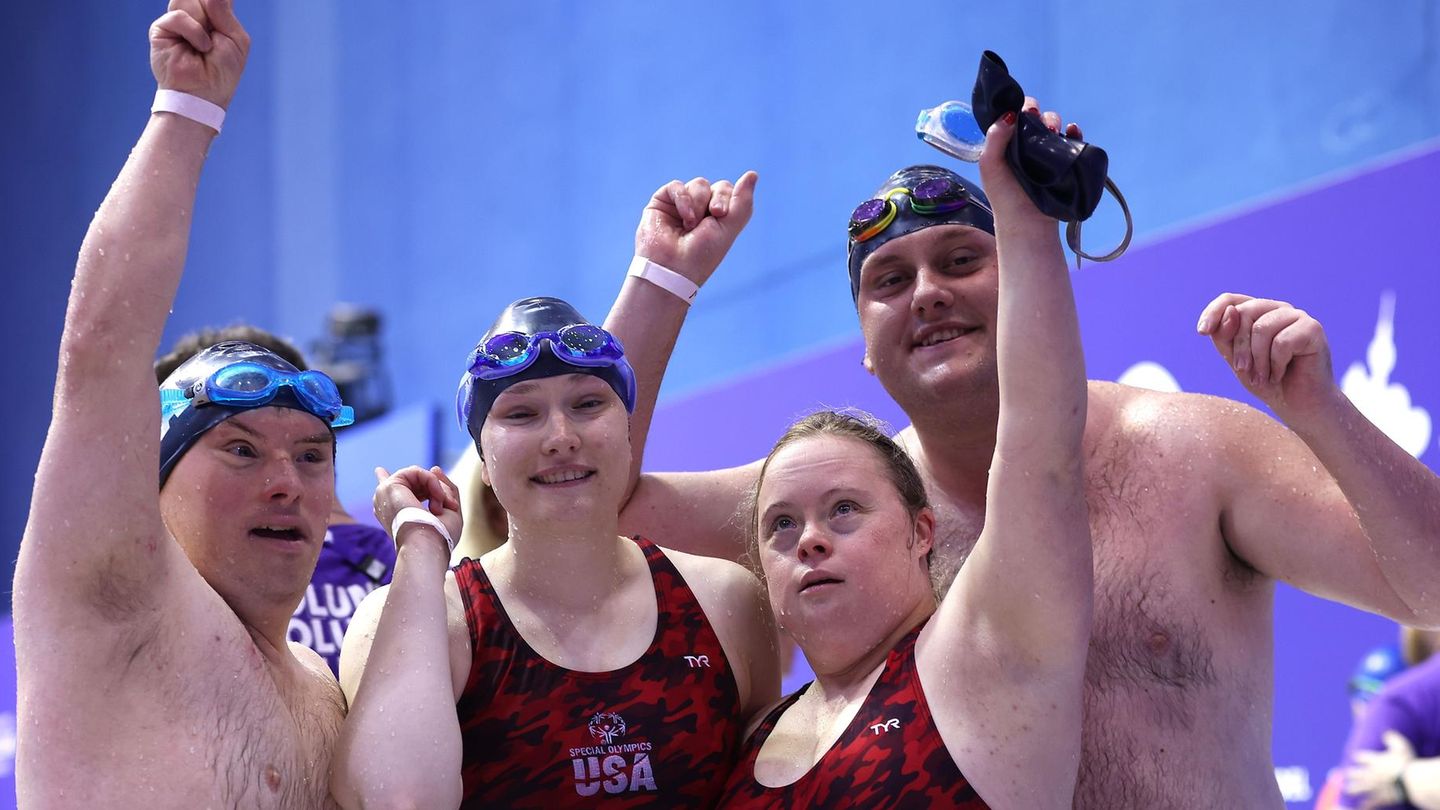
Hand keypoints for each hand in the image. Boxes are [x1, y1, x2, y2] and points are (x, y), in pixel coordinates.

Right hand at [149, 0, 250, 107]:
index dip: (217, 0)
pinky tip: (200, 48)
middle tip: (217, 34)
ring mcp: (177, 20)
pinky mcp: (161, 28)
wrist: (203, 94)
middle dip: (213, 10)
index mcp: (215, 15)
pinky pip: (178, 16)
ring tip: (207, 44)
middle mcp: (195, 15)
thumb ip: (224, 11)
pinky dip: (194, 32)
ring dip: (203, 22)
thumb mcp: (235, 39)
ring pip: (189, 0)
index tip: (218, 3)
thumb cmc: (222, 72)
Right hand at [373, 465, 462, 550]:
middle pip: (416, 483)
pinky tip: (436, 499)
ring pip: (418, 476)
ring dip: (437, 490)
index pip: (387, 493)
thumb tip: (434, 468)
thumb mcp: (449, 511)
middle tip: (449, 506)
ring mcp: (386, 494)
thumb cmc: (440, 536)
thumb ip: (444, 488)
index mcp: (395, 515)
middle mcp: (387, 505)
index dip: (384, 479)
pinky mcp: (389, 486)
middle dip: (437, 491)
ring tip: (440, 507)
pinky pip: (417, 472)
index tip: (379, 471)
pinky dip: (433, 483)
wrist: (428, 545)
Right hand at [633, 172, 757, 286]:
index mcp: (718, 218)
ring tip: (690, 226)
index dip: (727, 198)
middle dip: (717, 199)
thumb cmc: (701, 255)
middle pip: (717, 186)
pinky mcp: (662, 203)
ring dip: (699, 203)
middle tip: (714, 215)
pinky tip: (684, 218)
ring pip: (699, 184)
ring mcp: (681, 205)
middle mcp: (701, 210)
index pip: (729, 191)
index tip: (721, 215)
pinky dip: (683, 199)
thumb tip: (753, 173)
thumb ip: (742, 202)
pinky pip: (676, 186)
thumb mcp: (728, 229)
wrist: (672, 269)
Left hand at [977, 96, 1082, 228]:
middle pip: (1036, 116)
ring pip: (1054, 125)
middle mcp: (1026, 145)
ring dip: (1055, 122)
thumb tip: (1009, 113)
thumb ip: (994, 137)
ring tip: (1053, 133)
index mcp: (1006, 143)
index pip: (1014, 115)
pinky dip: (1074, 132)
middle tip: (1038, 124)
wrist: (1029, 222)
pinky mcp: (1064, 162)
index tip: (1021, 113)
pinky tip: (1072, 131)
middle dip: (1038, 114)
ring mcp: (1046, 153)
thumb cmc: (1005, 196)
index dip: (1018, 108)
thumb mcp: (990, 166)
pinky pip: (1072, 140)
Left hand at [1196, 293, 1334, 414]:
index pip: (1230, 300)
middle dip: (1238, 347)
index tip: (1202, 332)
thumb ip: (1226, 336)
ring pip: (1262, 327)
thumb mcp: (1235, 359)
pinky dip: (1275, 365)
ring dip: (1257, 360)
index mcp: (1257, 313)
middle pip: (1243, 313)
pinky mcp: (1312, 329)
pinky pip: (1282, 342)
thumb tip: (1232, 311)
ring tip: (1262, 378)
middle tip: (1243, 371)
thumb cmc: (1266, 382)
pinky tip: (1280, 374)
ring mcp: (1297, 317)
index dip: (1214, 312)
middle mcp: (1277, 309)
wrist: (1297, 405)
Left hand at [1345, 730, 1415, 809]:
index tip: (1355, 757)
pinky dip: (1364, 805)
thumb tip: (1386, 733)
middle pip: (1358, 773)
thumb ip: (1392, 739)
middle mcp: (1371, 773)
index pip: (1363, 757)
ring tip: (1347, 789)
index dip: (1359, 757)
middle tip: (1346, 773)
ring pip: (1359, 787)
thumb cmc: (1406, 763)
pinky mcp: (1380, 797)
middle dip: (1352, 773)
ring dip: (1353, 788)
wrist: (1410, 781)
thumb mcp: (1401, 747)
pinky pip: (1369, 802)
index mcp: (1375, 760)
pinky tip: (1359, 807)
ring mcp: (1374, 786)